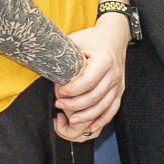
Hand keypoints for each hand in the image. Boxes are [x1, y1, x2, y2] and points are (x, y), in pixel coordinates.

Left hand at [55, 16, 129, 141]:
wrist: (114, 37)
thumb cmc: (92, 38)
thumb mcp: (76, 40)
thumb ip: (63, 52)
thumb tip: (43, 62)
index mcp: (104, 60)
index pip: (88, 81)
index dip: (73, 90)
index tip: (60, 91)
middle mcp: (114, 74)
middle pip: (95, 96)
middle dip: (75, 105)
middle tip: (59, 104)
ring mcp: (118, 84)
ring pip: (104, 106)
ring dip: (86, 116)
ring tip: (70, 119)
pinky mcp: (119, 90)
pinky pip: (112, 109)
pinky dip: (102, 120)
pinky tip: (91, 126)